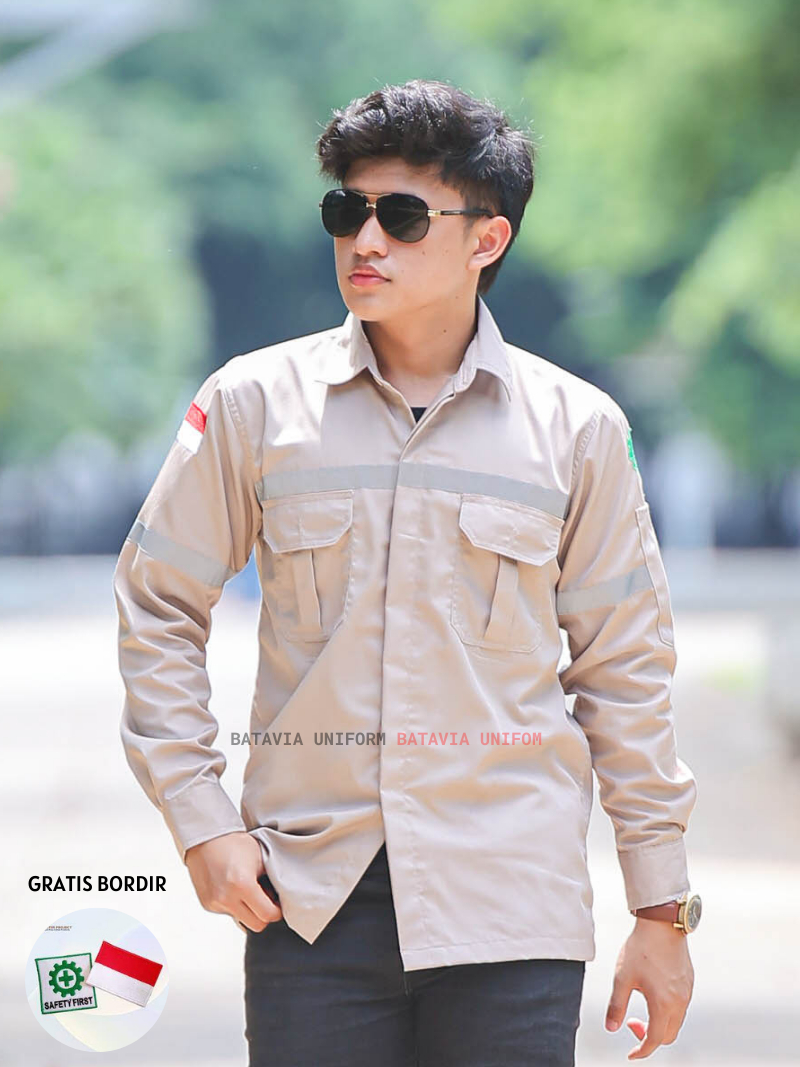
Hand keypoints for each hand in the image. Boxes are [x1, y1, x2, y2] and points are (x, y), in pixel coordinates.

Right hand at [184, 831, 282, 931]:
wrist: (205, 838)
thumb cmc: (234, 843)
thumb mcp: (260, 856)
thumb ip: (272, 878)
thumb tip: (281, 896)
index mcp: (242, 885)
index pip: (267, 915)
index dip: (277, 911)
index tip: (278, 904)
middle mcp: (226, 898)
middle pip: (256, 925)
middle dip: (264, 915)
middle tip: (266, 900)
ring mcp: (215, 903)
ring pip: (242, 920)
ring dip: (248, 911)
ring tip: (248, 891)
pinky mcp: (207, 904)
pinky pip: (228, 913)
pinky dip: (234, 905)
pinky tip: (233, 888)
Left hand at [605, 917, 693, 1058]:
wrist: (662, 923)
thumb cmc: (641, 948)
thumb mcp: (622, 977)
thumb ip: (616, 1005)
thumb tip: (611, 1028)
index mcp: (663, 1004)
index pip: (655, 1040)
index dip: (642, 1051)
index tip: (631, 1054)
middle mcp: (680, 1002)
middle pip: (668, 1035)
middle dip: (649, 1037)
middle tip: (631, 1023)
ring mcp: (687, 992)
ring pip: (676, 1021)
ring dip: (659, 1023)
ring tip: (640, 1005)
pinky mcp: (689, 981)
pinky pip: (681, 1006)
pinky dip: (667, 1011)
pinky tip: (652, 993)